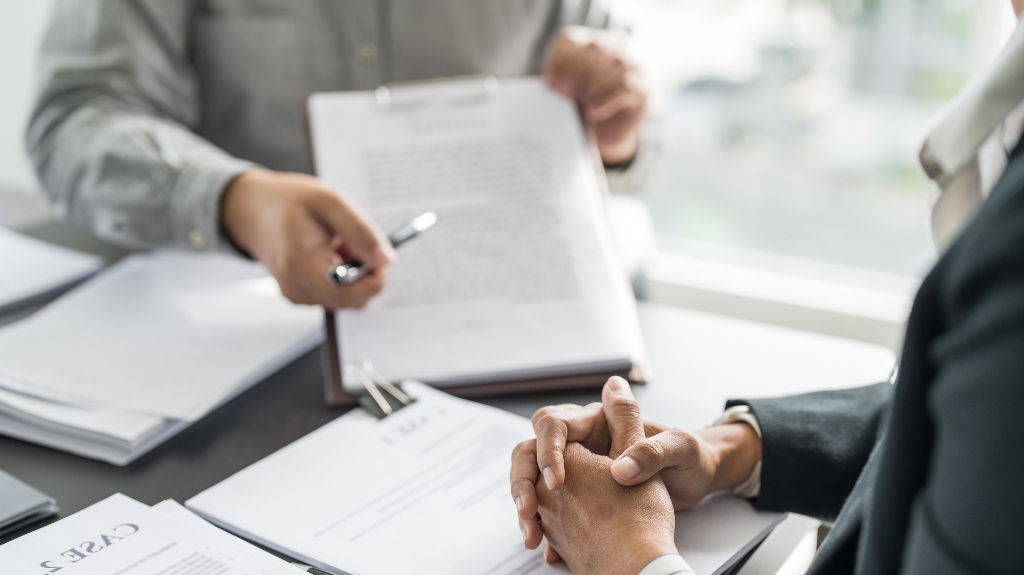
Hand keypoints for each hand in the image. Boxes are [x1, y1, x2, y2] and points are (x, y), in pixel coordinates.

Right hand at [221, 170, 394, 308]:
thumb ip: (361, 232)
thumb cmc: (290, 201)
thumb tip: (386, 260)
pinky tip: (329, 252)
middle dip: (364, 274)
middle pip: (351, 300)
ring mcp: (297, 296)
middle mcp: (296, 289)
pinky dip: (342, 275)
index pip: (348, 295)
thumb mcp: (331, 202)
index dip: (373, 280)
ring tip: (336, 243)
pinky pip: (335, 294)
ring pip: (346, 298)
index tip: (379, 255)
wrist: (254, 209)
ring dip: (354, 273)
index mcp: (300, 266)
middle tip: (354, 242)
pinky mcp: (300, 296)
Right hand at [511, 378, 761, 548]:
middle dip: (522, 480)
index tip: (557, 481)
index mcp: (599, 421)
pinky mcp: (579, 495)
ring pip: (533, 481)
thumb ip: (651, 450)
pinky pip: (548, 506)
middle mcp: (583, 442)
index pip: (554, 425)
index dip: (549, 451)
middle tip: (528, 510)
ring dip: (526, 505)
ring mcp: (577, 469)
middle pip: (531, 451)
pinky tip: (547, 548)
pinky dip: (542, 525)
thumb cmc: (691, 457)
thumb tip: (622, 465)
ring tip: (532, 535)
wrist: (698, 481)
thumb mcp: (679, 449)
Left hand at [543, 27, 646, 165]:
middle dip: (577, 70)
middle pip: (594, 48)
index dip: (559, 58)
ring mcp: (631, 67)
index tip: (549, 80)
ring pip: (614, 65)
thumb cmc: (586, 108)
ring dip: (594, 84)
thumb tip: (551, 82)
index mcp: (589, 45)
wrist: (610, 133)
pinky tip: (593, 112)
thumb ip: (562, 83)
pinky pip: (625, 88)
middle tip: (566, 92)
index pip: (570, 40)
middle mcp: (612, 49)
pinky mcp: (641, 88)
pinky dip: (606, 100)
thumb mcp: (570, 93)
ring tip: (581, 102)